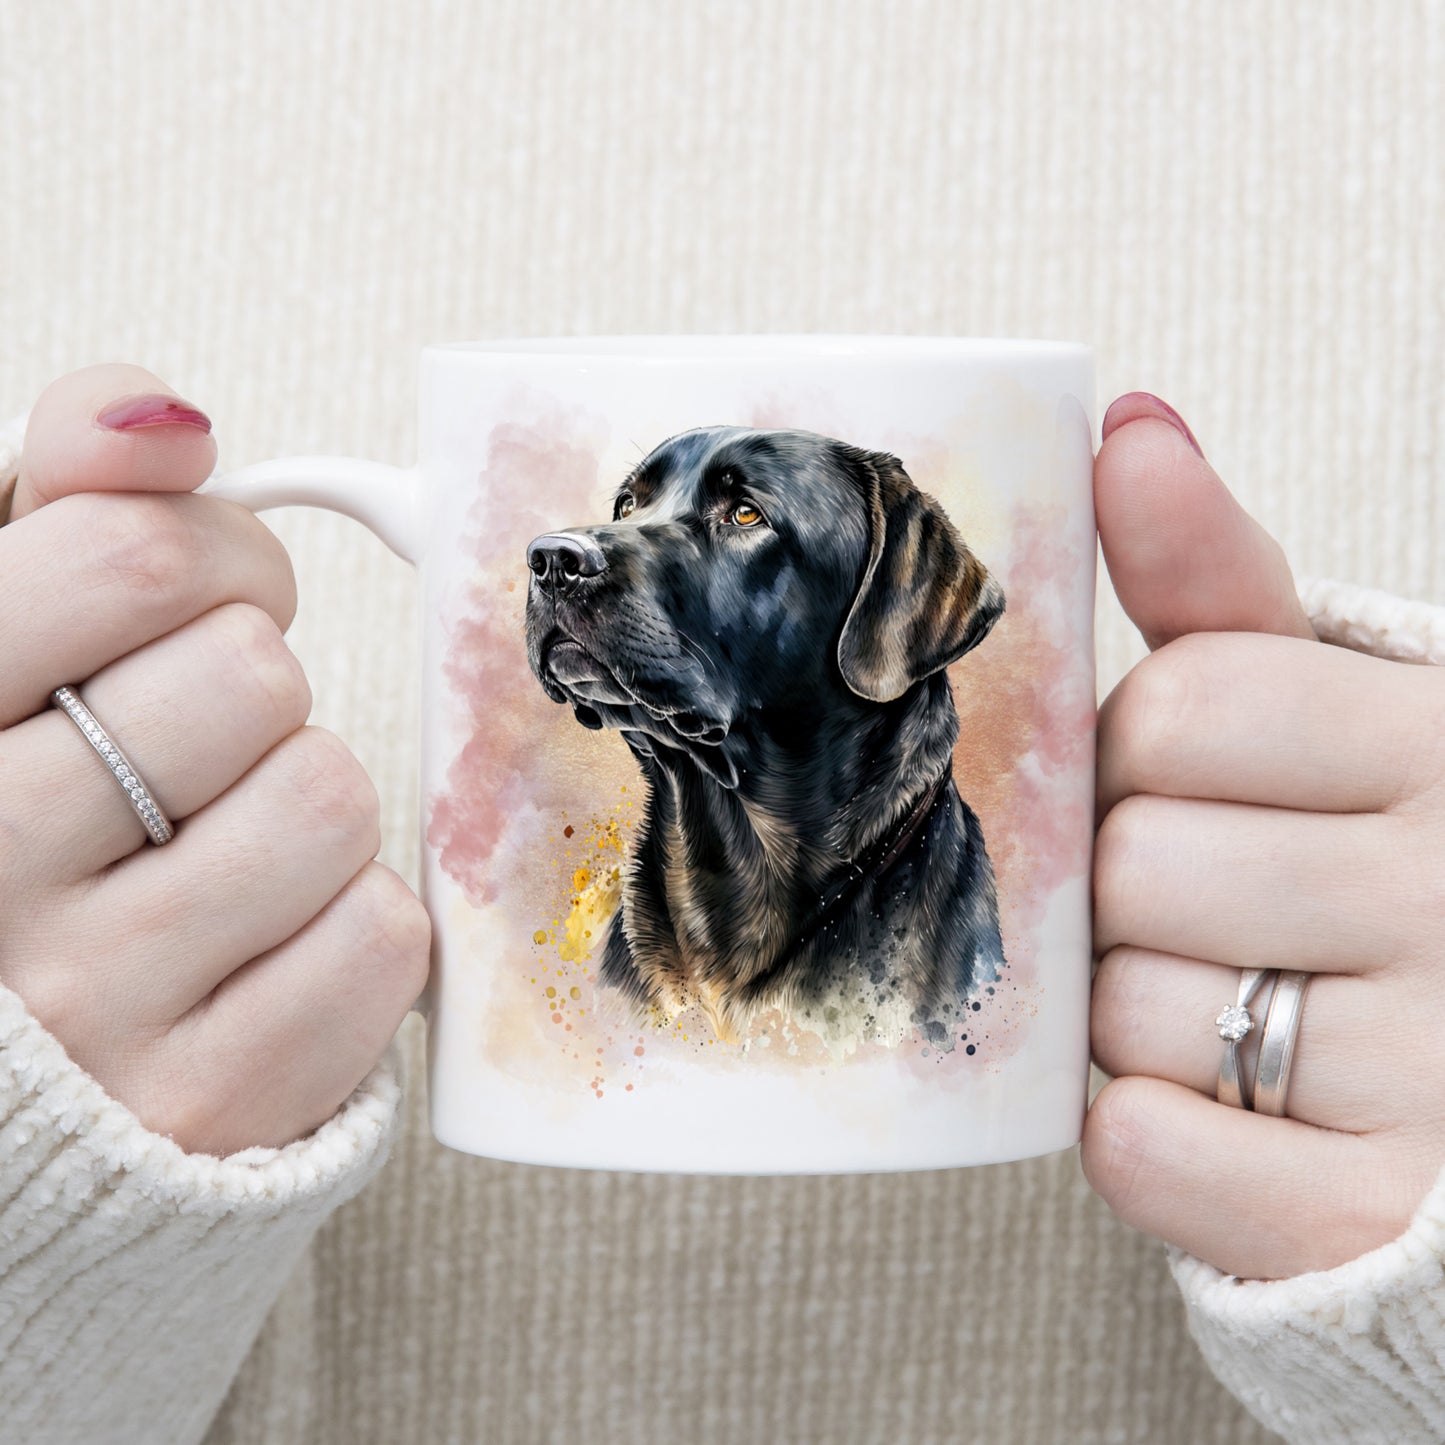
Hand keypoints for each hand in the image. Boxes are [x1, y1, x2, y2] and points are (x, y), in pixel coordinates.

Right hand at [0, 364, 428, 1155]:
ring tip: (219, 847)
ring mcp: (96, 1007)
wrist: (32, 1070)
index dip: (211, 555)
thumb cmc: (29, 816)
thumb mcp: (5, 642)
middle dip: (251, 686)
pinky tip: (261, 942)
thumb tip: (166, 417)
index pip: (130, 559)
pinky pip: (380, 935)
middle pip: (250, 674)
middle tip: (200, 741)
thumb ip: (68, 504)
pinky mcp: (213, 1101)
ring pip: (327, 796)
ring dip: (301, 802)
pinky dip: (348, 922)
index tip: (199, 597)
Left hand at [1081, 392, 1444, 1280]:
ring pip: (1128, 1010)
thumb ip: (1217, 579)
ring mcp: (1433, 1071)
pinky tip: (1203, 1103)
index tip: (1183, 777)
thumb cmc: (1370, 854)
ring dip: (1132, 1008)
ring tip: (1221, 998)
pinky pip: (1145, 1149)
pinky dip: (1140, 1132)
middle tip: (1198, 901)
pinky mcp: (1368, 1215)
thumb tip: (1127, 425)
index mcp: (1442, 744)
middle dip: (1127, 882)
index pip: (1184, 707)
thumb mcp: (1326, 701)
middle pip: (1133, 861)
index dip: (1140, 749)